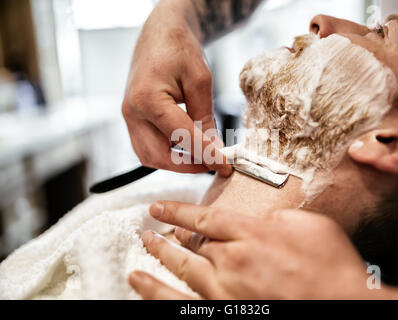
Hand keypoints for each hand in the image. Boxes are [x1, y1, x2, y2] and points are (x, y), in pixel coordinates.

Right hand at [122, 0, 231, 175]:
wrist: (160, 35)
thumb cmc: (179, 50)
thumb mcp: (200, 80)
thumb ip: (205, 118)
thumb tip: (214, 150)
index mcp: (148, 99)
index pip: (182, 137)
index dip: (206, 154)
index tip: (226, 166)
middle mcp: (132, 112)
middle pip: (159, 156)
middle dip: (188, 166)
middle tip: (214, 164)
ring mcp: (129, 117)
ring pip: (150, 156)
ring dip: (176, 163)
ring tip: (203, 157)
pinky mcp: (133, 120)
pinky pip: (147, 147)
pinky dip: (167, 154)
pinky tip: (188, 148)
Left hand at [129, 201, 397, 298]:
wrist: (345, 304)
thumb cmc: (333, 270)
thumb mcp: (311, 226)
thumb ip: (280, 218)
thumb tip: (263, 220)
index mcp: (253, 234)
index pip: (206, 217)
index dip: (179, 210)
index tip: (161, 207)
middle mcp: (234, 261)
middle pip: (192, 245)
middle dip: (168, 236)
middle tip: (151, 231)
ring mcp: (228, 291)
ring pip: (183, 272)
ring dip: (159, 260)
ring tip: (143, 253)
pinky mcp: (228, 312)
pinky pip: (186, 303)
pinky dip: (162, 295)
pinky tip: (146, 289)